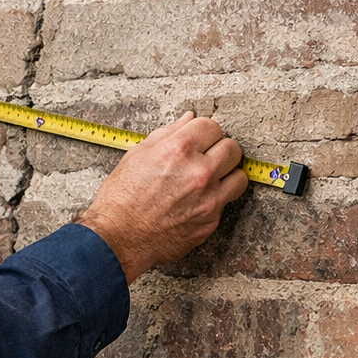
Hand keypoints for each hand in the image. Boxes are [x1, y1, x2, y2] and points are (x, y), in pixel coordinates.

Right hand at [78, 112, 248, 282]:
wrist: (118, 237)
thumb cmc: (121, 198)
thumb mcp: (136, 156)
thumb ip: (167, 135)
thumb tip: (187, 120)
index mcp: (178, 150)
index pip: (212, 126)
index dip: (204, 132)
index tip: (199, 138)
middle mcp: (199, 172)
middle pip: (232, 148)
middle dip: (219, 149)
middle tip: (207, 156)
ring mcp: (209, 198)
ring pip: (240, 176)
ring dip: (227, 174)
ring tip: (210, 178)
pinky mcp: (211, 220)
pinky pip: (226, 202)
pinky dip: (215, 199)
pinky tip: (196, 201)